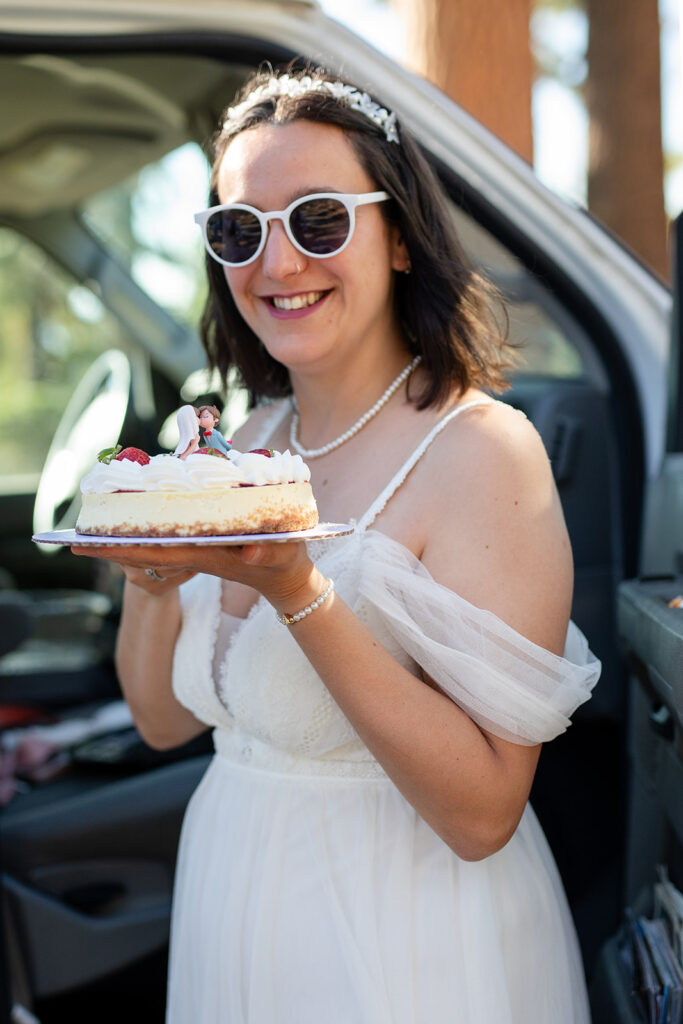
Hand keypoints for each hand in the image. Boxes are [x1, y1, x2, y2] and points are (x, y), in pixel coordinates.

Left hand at [70, 539, 317, 607]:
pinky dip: (143, 534)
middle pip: (145, 551)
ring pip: (151, 547)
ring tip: (92, 533)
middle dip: (112, 547)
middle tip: (75, 542)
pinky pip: (164, 541)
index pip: (157, 552)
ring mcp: (196, 551)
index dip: (123, 548)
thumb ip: (269, 552)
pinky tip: (129, 527)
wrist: (288, 579)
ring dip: (123, 541)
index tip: (90, 546)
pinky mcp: (201, 546)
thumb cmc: (287, 563)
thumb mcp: (283, 555)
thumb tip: (250, 553)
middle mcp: (194, 554)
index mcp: (206, 555)